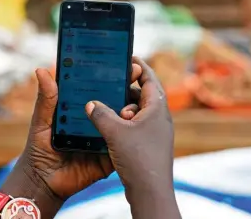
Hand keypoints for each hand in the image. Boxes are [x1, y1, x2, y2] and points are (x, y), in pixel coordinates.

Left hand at [17, 63, 142, 199]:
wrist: (42, 180)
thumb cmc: (39, 147)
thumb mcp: (41, 121)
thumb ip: (46, 99)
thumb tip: (41, 71)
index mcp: (82, 110)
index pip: (99, 89)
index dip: (111, 75)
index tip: (120, 61)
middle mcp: (96, 121)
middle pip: (115, 102)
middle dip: (126, 87)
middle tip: (132, 73)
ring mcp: (105, 138)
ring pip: (123, 123)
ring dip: (130, 111)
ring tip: (129, 105)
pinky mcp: (109, 156)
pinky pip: (121, 146)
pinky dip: (127, 137)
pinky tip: (129, 128)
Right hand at [84, 57, 179, 217]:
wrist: (150, 191)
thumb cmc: (138, 158)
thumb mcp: (114, 131)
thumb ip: (100, 114)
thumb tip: (91, 103)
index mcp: (157, 108)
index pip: (149, 79)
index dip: (139, 67)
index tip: (128, 58)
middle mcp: (160, 118)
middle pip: (143, 95)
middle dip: (126, 90)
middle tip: (109, 86)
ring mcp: (156, 132)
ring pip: (138, 112)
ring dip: (123, 109)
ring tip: (107, 110)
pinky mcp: (150, 144)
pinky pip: (136, 126)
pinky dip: (124, 123)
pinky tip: (110, 128)